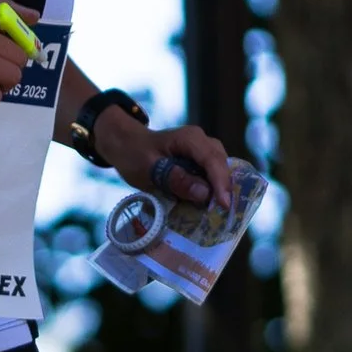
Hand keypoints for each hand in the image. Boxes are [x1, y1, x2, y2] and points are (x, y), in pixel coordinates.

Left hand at [92, 103, 230, 209]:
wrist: (126, 145)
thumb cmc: (135, 155)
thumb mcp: (149, 170)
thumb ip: (175, 180)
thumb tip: (204, 193)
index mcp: (189, 138)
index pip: (212, 160)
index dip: (221, 183)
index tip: (224, 205)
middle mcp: (201, 140)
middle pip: (221, 163)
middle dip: (225, 187)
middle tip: (226, 212)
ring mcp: (202, 149)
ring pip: (220, 168)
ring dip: (221, 188)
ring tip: (220, 211)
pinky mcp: (200, 159)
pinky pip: (213, 172)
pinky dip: (214, 187)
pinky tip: (212, 204)